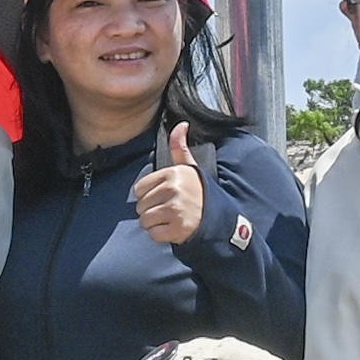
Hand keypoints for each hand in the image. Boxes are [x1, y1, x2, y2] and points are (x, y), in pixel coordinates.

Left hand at [132, 125, 207, 248]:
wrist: (219, 217)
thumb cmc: (199, 192)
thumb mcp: (190, 167)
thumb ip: (180, 147)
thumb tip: (181, 124)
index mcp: (173, 174)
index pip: (139, 189)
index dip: (149, 195)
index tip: (164, 196)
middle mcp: (174, 190)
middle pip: (141, 206)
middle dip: (152, 210)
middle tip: (169, 210)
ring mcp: (176, 210)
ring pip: (145, 221)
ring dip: (155, 224)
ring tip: (171, 219)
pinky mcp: (177, 229)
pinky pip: (154, 235)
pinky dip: (161, 236)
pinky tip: (174, 229)